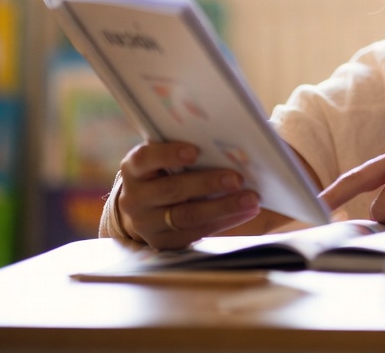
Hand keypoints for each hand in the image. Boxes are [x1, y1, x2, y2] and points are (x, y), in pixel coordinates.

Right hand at [115, 141, 261, 248]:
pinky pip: (196, 233)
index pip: (145, 158)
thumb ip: (186, 150)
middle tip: (238, 179)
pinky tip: (245, 213)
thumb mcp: (164, 159)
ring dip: (223, 207)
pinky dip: (224, 222)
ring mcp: (145, 223)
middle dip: (207, 184)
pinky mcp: (162, 242)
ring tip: (251, 199)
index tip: (195, 151)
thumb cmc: (165, 172)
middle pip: (172, 190)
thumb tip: (230, 143)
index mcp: (134, 168)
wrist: (144, 207)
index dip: (169, 154)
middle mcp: (134, 197)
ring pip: (186, 216)